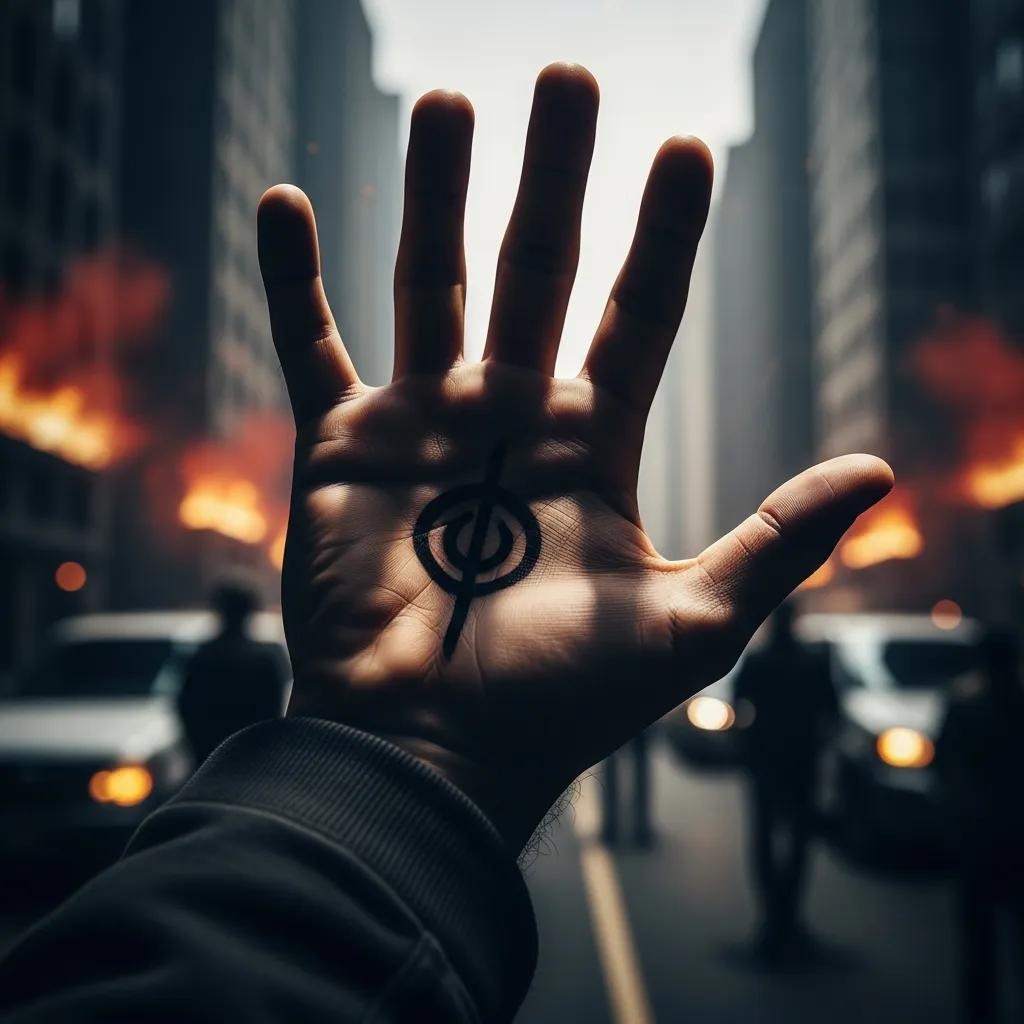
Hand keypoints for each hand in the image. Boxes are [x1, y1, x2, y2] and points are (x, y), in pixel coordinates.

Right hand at [258, 64, 891, 848]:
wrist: (431, 752)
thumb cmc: (555, 703)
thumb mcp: (690, 624)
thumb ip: (779, 542)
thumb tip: (883, 475)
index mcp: (588, 447)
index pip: (639, 315)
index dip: (666, 236)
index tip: (689, 151)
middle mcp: (508, 420)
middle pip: (538, 269)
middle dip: (556, 174)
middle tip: (572, 73)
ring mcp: (421, 426)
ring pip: (429, 282)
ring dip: (435, 192)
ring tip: (447, 100)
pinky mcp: (340, 447)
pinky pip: (308, 345)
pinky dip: (292, 280)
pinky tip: (283, 201)